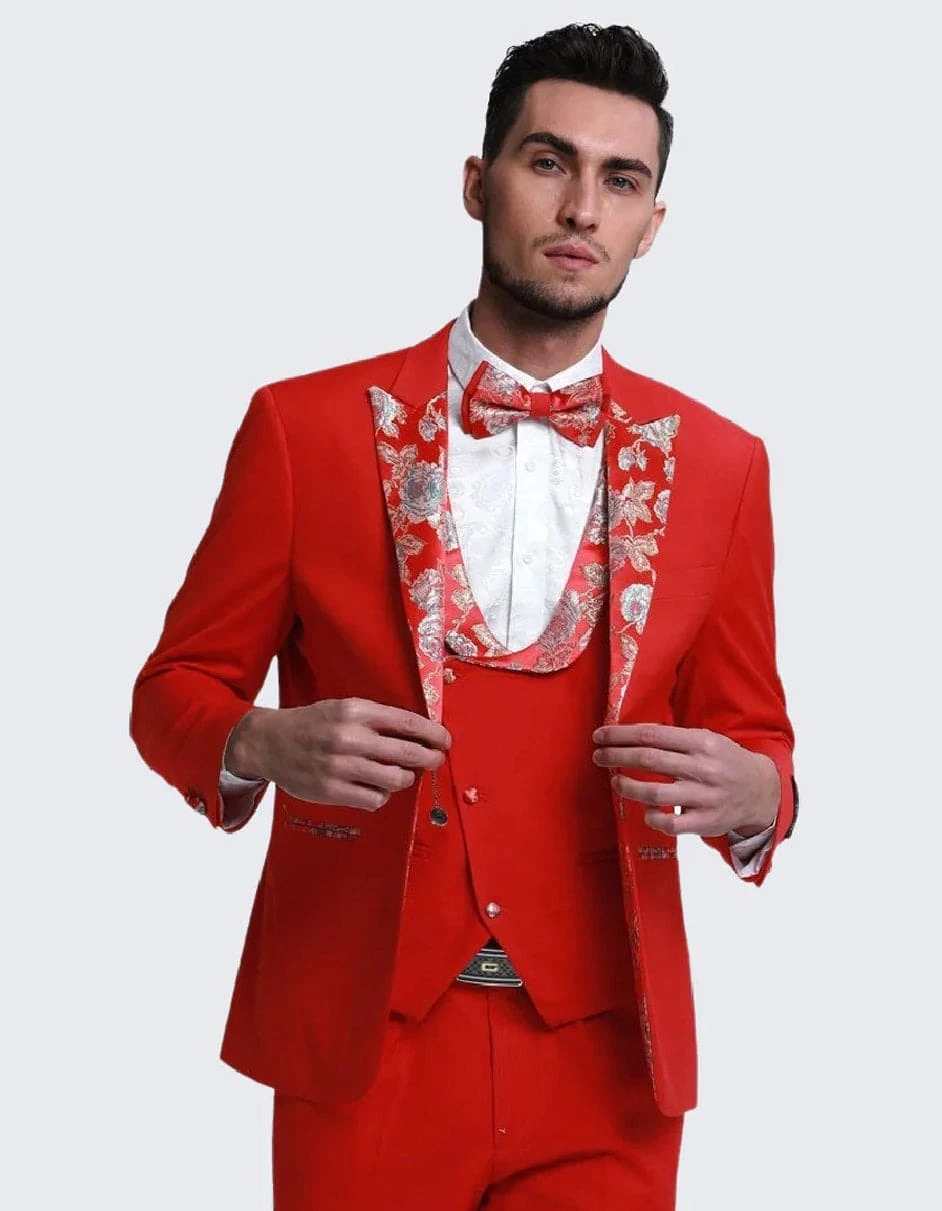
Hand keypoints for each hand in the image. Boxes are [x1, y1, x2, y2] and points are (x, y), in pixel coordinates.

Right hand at [227, 699, 450, 811]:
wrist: (270, 743)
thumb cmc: (313, 725)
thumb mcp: (344, 708)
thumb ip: (377, 718)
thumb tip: (419, 733)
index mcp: (355, 712)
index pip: (408, 724)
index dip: (433, 734)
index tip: (445, 740)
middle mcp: (349, 738)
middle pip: (408, 753)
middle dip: (430, 758)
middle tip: (436, 760)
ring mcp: (340, 767)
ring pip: (395, 779)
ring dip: (405, 778)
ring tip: (401, 775)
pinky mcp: (332, 791)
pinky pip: (375, 800)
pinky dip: (381, 796)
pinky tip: (375, 788)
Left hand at [592, 723, 779, 837]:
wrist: (762, 791)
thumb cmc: (725, 761)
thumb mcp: (707, 740)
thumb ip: (675, 739)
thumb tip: (633, 735)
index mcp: (702, 743)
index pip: (652, 735)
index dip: (621, 735)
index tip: (600, 736)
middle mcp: (703, 769)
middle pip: (649, 760)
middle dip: (616, 756)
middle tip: (598, 756)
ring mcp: (705, 798)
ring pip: (655, 794)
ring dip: (628, 787)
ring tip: (616, 782)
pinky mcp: (707, 822)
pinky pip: (671, 824)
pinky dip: (653, 818)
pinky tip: (646, 811)